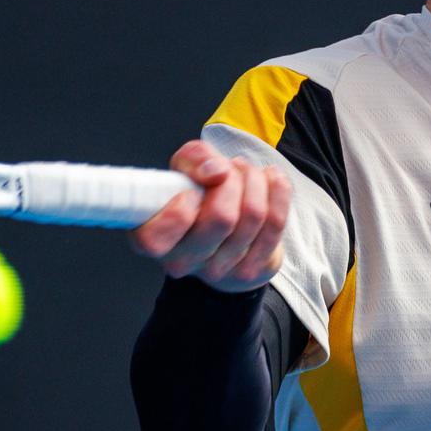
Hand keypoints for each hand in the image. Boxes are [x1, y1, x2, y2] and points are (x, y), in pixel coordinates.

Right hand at [128, 140, 292, 291]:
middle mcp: (182, 261)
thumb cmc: (197, 194)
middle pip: (221, 218)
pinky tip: (270, 180)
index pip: (156, 239)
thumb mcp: (184, 167)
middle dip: (232, 180)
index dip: (179, 211)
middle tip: (227, 171)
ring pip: (253, 215)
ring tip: (246, 174)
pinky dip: (278, 190)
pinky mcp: (252, 269)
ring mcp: (218, 271)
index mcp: (153, 237)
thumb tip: (217, 171)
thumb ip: (193, 158)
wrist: (225, 228)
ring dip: (254, 180)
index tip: (190, 192)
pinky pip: (276, 222)